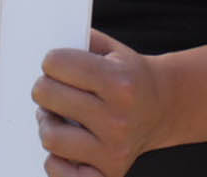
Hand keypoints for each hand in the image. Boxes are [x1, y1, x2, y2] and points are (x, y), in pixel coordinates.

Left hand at [31, 30, 169, 176]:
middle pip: (46, 95)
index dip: (52, 61)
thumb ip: (81, 41)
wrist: (163, 107)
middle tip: (54, 89)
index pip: (57, 64)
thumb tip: (43, 43)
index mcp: (119, 82)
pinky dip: (56, 159)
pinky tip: (68, 145)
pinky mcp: (109, 172)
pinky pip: (58, 171)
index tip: (56, 64)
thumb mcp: (113, 49)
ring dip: (48, 123)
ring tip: (60, 117)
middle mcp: (118, 118)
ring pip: (49, 136)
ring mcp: (113, 149)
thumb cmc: (131, 78)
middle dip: (45, 88)